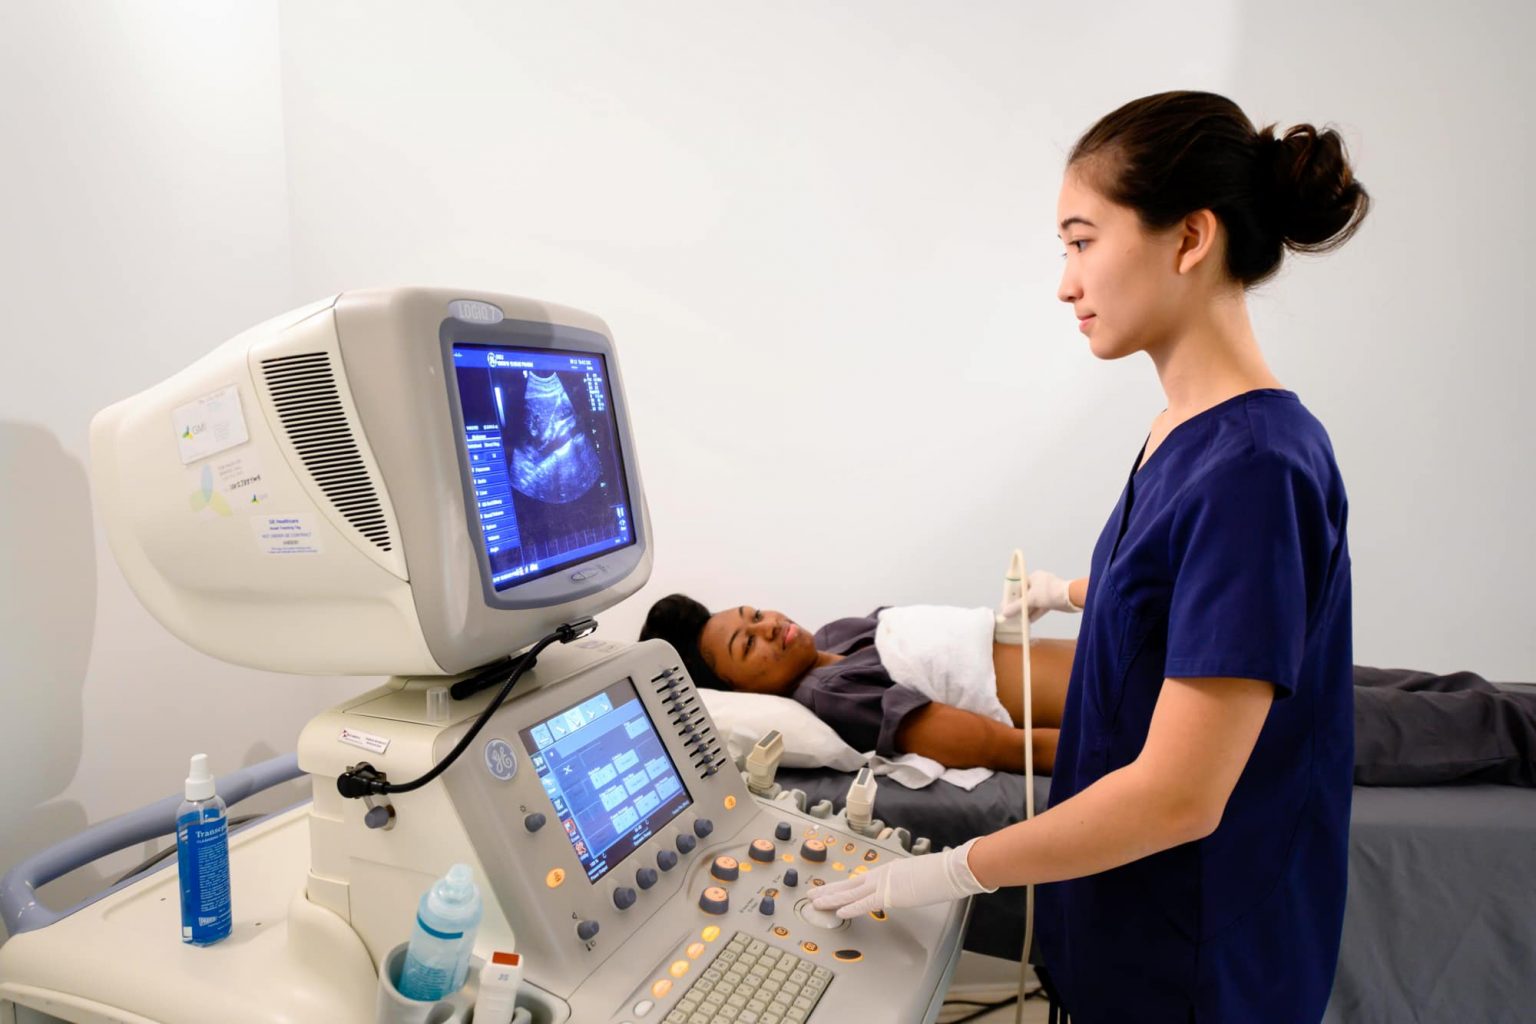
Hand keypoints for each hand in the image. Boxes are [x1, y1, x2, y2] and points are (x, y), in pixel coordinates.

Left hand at [808, 838, 994, 918]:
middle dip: (829, 890)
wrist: (952, 867)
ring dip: (832, 898)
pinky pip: (867, 903)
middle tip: (813, 894)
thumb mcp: (919, 878)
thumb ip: (908, 884)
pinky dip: (851, 907)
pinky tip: (839, 911)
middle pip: (850, 884)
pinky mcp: (892, 894)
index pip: (861, 880)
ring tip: (816, 902)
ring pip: (852, 892)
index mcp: (889, 871)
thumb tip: (908, 888)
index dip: (843, 885)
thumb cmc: (942, 872)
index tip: (831, 889)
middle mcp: (883, 874)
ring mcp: (886, 883)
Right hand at [999, 570, 1080, 622]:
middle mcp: (1039, 583)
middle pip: (1025, 595)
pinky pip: (1040, 607)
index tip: (1005, 605)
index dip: (1011, 596)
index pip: (1018, 586)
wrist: (1071, 598)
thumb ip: (1017, 606)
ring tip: (1017, 620)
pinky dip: (1034, 614)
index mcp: (1034, 577)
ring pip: (1033, 602)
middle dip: (1018, 605)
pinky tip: (1028, 621)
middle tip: (1010, 614)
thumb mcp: (1030, 599)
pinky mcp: (1052, 601)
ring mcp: (1046, 592)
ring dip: (1026, 611)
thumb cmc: (1050, 593)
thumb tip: (1004, 613)